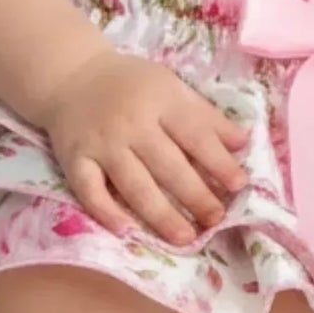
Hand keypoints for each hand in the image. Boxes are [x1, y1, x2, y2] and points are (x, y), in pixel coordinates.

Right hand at [37, 49, 250, 244]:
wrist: (71, 74)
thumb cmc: (132, 84)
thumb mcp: (171, 86)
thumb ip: (205, 115)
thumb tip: (242, 142)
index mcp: (161, 100)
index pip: (195, 134)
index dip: (219, 161)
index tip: (240, 185)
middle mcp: (132, 123)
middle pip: (167, 165)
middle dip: (195, 195)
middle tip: (216, 219)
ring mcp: (102, 143)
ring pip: (134, 185)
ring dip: (161, 214)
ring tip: (185, 238)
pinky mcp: (74, 159)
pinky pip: (90, 191)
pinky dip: (106, 212)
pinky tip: (127, 232)